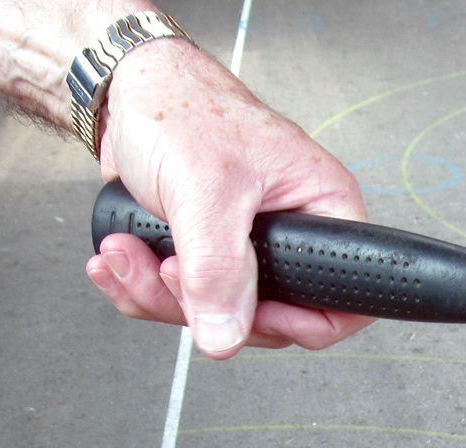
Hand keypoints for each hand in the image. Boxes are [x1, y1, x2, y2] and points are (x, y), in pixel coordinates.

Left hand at [84, 39, 372, 358]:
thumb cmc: (180, 108)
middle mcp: (290, 235)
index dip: (302, 323)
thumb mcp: (207, 190)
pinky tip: (121, 254)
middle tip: (171, 267)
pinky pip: (180, 303)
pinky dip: (141, 287)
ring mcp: (245, 251)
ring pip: (216, 316)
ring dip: (159, 294)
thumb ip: (219, 270)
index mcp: (321, 208)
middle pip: (268, 319)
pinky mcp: (203, 258)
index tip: (250, 315)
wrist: (124, 94)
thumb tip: (226, 335)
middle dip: (203, 305)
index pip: (344, 298)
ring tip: (130, 250)